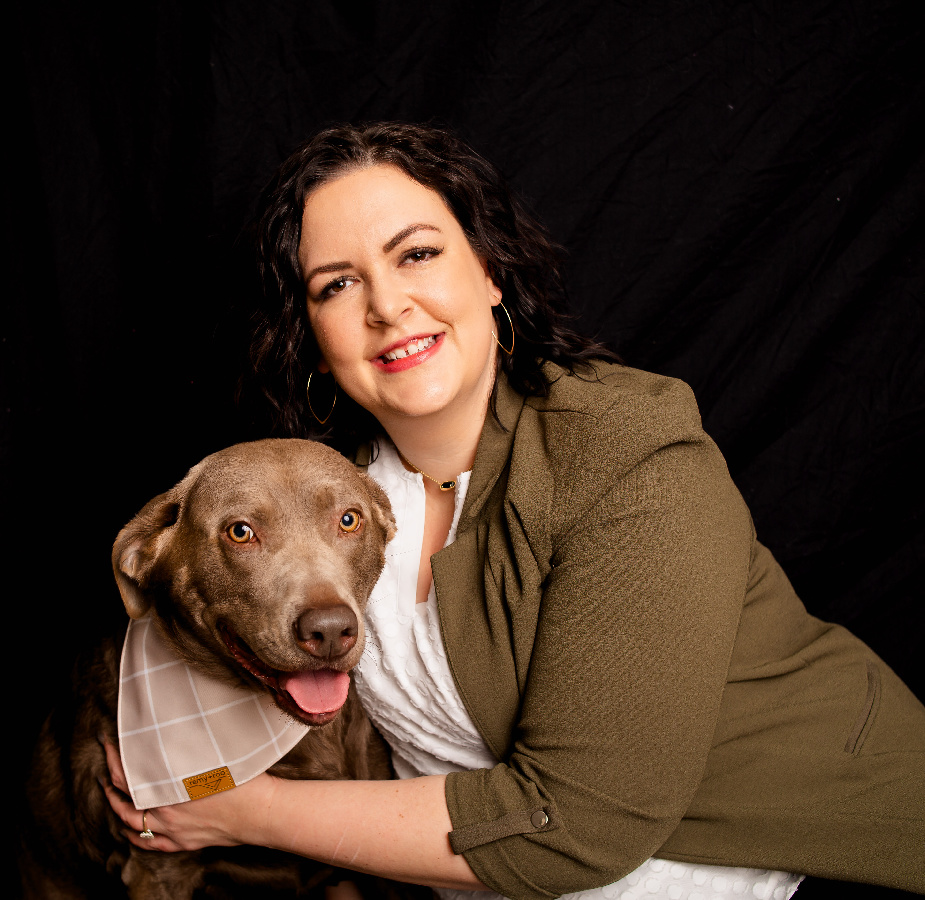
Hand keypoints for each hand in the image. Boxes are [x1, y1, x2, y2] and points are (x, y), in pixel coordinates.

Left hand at [101, 740, 275, 851]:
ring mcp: (173, 830)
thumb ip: (189, 748)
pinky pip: (151, 844)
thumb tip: (175, 730)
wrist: (261, 812)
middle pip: (125, 798)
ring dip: (118, 808)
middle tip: (108, 764)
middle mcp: (166, 811)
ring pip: (133, 823)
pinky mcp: (184, 843)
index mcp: (171, 787)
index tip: (109, 743)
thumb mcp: (214, 754)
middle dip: (112, 780)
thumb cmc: (244, 780)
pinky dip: (136, 836)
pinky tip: (130, 831)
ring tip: (112, 795)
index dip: (115, 758)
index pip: (129, 772)